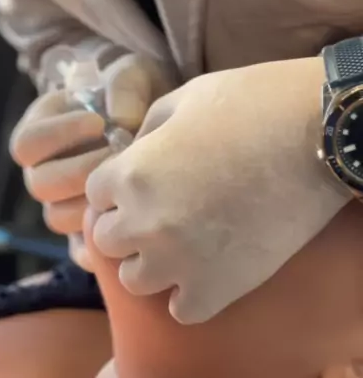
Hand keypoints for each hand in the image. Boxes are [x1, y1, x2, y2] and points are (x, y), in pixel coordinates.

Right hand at [10, 43, 171, 261]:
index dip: (57, 135)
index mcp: (40, 131)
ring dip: (93, 202)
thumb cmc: (131, 94)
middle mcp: (42, 170)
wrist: (152, 119)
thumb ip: (123, 88)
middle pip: (40, 184)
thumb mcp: (129, 75)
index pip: (26, 144)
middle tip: (119, 155)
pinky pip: (81, 250)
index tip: (97, 121)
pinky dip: (101, 246)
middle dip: (82, 170)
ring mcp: (62, 202)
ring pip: (59, 217)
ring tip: (129, 181)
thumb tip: (121, 121)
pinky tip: (129, 226)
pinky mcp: (85, 230)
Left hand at [87, 57, 348, 323]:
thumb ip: (146, 130)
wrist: (314, 135)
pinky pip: (181, 309)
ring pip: (136, 279)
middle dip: (129, 223)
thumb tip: (133, 152)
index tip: (145, 181)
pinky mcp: (218, 288)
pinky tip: (208, 266)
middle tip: (164, 208)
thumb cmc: (249, 103)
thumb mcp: (183, 98)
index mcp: (131, 173)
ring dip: (152, 261)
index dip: (119, 185)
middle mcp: (145, 222)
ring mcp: (179, 260)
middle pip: (107, 240)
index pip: (94, 195)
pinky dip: (189, 292)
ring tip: (183, 240)